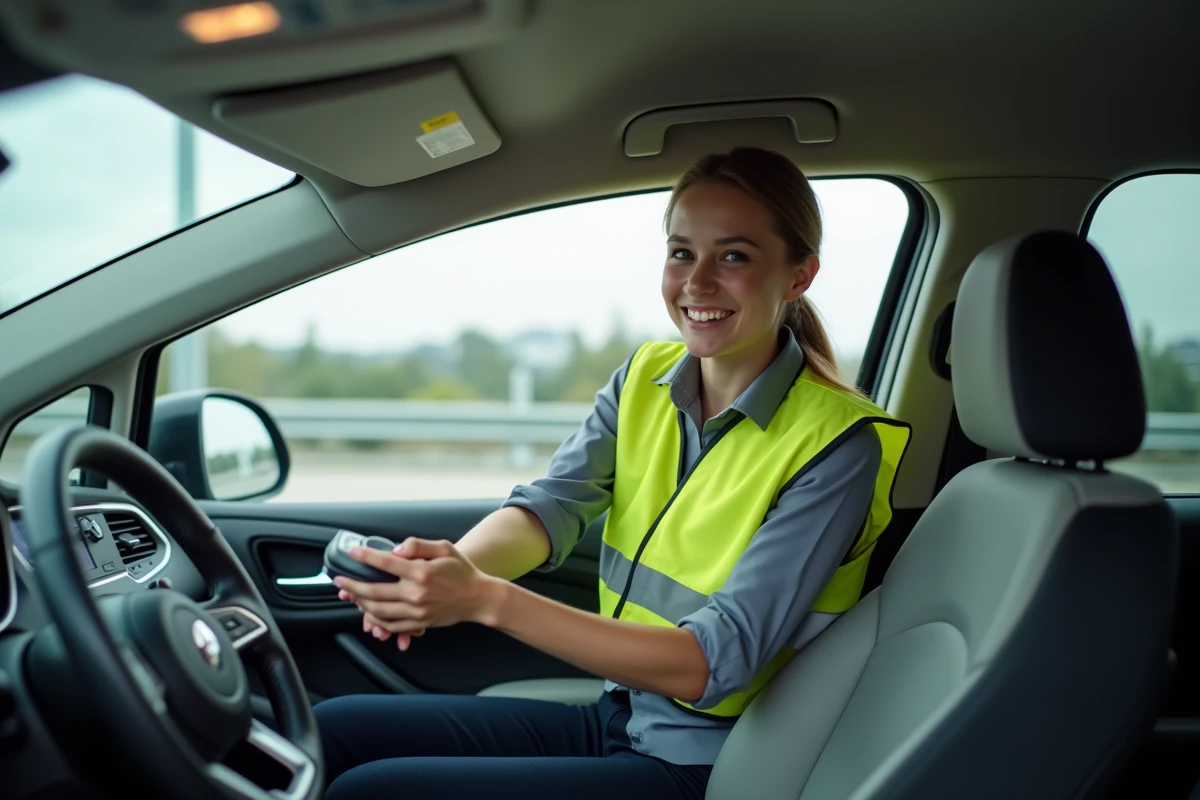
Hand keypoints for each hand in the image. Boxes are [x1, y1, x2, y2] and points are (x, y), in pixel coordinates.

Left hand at [334, 538, 497, 650]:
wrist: (478, 598)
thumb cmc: (461, 571)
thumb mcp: (444, 548)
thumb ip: (419, 545)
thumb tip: (397, 550)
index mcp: (422, 572)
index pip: (386, 564)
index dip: (365, 557)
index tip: (353, 553)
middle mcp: (417, 593)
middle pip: (375, 592)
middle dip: (353, 585)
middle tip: (339, 580)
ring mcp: (417, 612)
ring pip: (378, 611)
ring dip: (360, 603)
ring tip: (350, 594)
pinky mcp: (419, 623)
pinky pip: (390, 625)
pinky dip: (374, 619)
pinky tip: (367, 610)